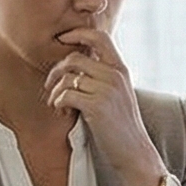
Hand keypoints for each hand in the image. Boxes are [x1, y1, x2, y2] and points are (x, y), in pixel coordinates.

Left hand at [46, 29, 161, 180]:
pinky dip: (58, 104)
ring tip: (59, 106)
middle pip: (74, 58)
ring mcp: (107, 89)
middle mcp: (115, 75)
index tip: (62, 39)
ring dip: (55, 92)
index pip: (99, 37)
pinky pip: (66, 95)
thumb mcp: (118, 94)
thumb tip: (74, 65)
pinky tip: (64, 113)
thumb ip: (102, 77)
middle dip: (56, 71)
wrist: (134, 152)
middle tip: (51, 87)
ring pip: (67, 78)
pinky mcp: (97, 106)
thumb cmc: (121, 126)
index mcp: (121, 69)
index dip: (77, 33)